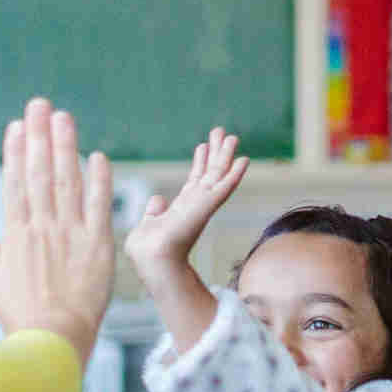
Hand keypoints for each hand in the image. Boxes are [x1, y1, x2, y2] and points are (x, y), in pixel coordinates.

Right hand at [0, 98, 115, 365]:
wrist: (52, 343)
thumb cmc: (23, 319)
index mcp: (16, 235)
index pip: (15, 183)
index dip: (15, 152)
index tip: (16, 126)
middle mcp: (42, 228)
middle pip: (39, 173)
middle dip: (39, 136)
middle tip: (40, 104)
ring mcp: (70, 235)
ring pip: (67, 181)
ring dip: (66, 146)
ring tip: (63, 117)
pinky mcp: (97, 246)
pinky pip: (100, 207)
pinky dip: (100, 181)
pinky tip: (98, 157)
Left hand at [124, 127, 248, 284]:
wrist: (153, 259)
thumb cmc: (146, 251)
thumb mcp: (148, 226)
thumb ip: (154, 212)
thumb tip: (157, 200)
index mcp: (182, 209)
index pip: (194, 181)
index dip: (199, 163)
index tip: (203, 145)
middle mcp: (196, 205)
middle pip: (210, 173)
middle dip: (216, 152)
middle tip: (223, 132)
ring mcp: (203, 205)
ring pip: (219, 175)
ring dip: (226, 156)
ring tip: (233, 136)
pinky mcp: (207, 206)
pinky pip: (224, 187)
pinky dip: (235, 174)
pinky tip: (244, 159)